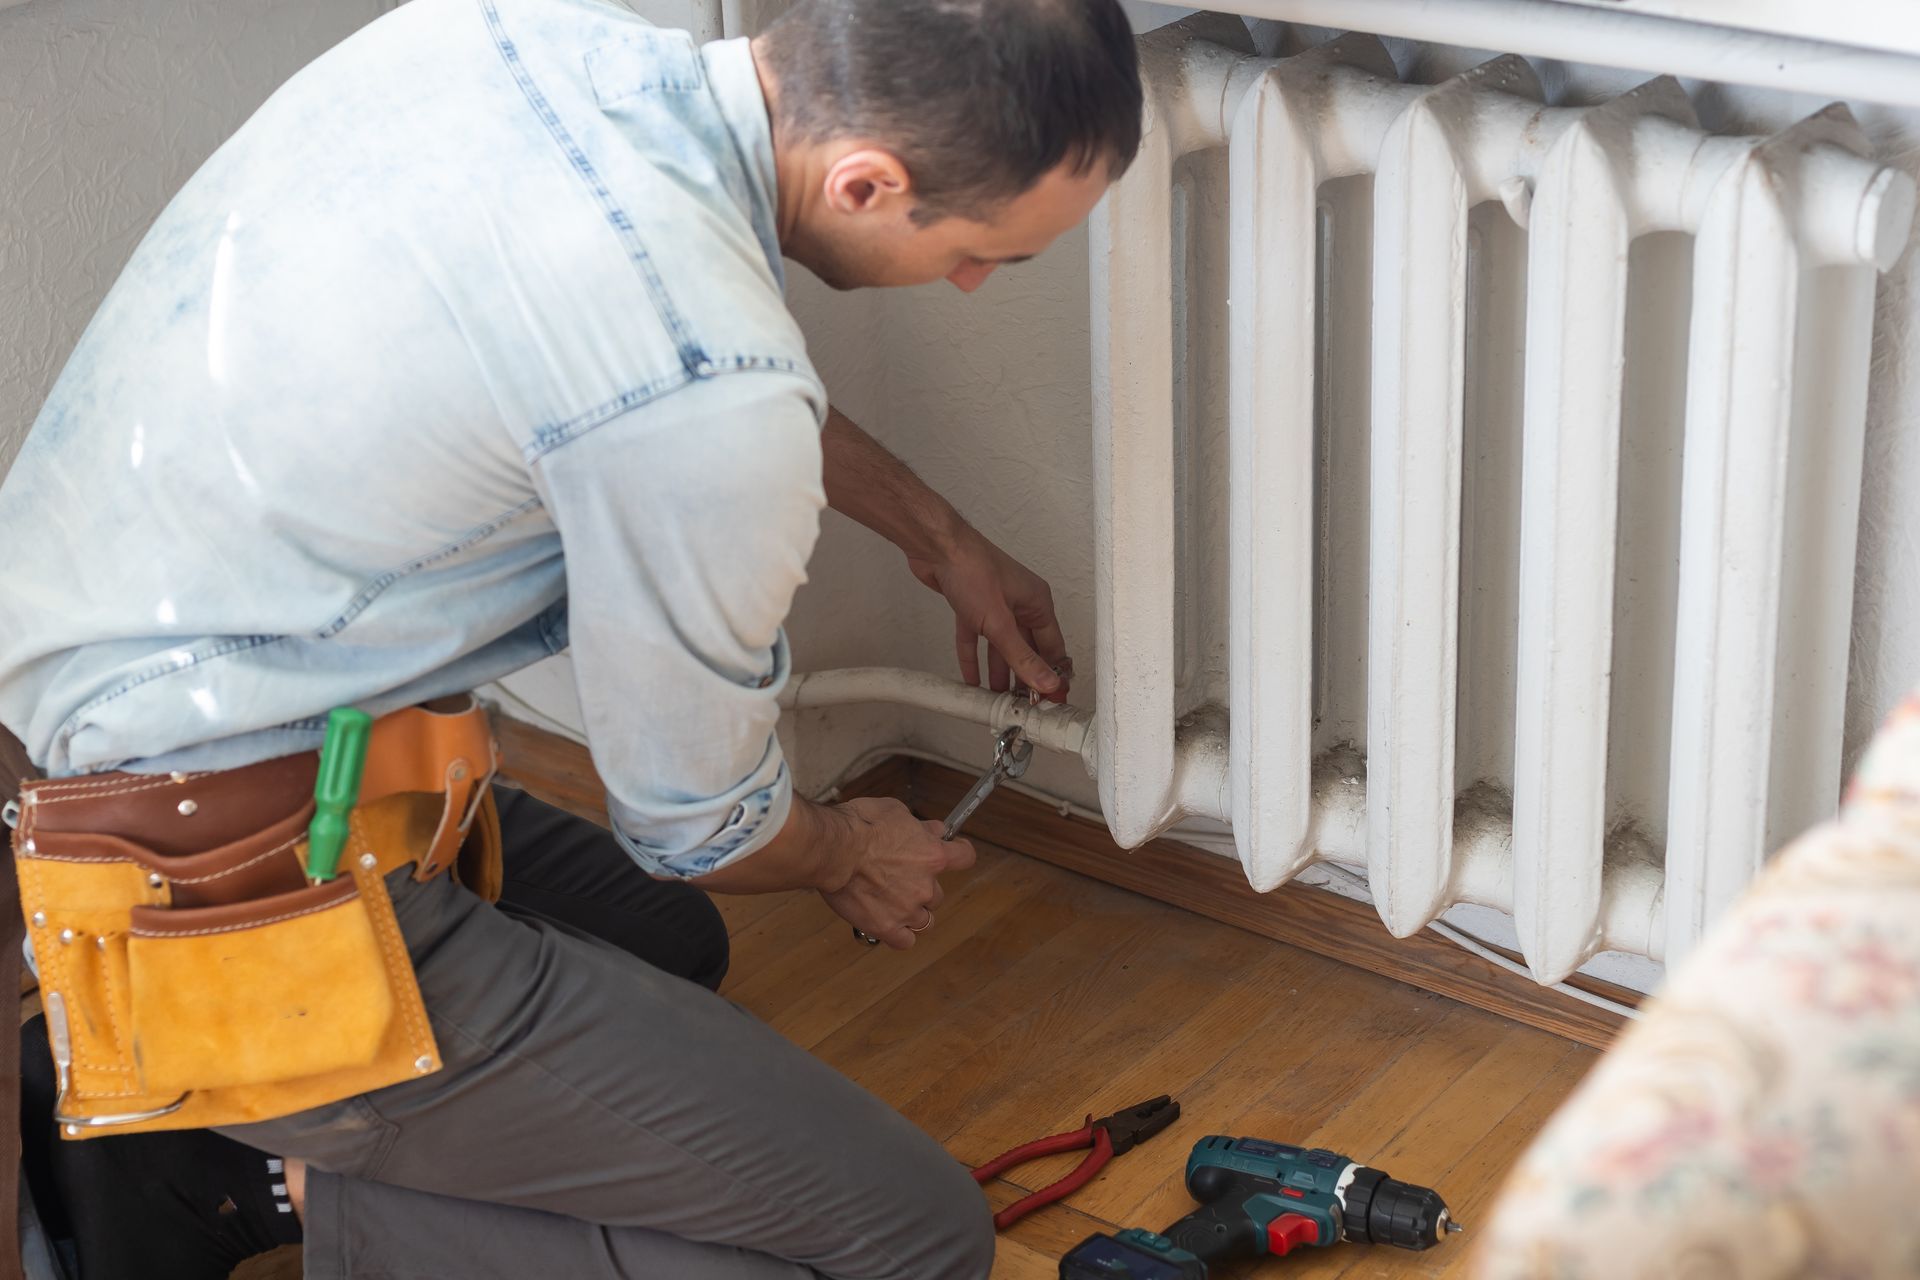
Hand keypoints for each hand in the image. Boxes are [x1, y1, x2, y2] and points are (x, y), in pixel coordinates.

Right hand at [820, 797, 975, 948]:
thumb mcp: (896, 811)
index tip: (956, 851)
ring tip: (893, 904)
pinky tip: (889, 924)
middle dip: (923, 887)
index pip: (965, 857)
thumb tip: (936, 830)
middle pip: (938, 894)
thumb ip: (920, 826)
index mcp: (933, 855)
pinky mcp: (887, 927)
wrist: (834, 849)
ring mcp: (908, 910)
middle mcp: (926, 886)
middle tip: (901, 879)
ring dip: (913, 913)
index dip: (960, 853)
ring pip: (925, 921)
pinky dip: (899, 935)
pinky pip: (905, 941)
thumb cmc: (860, 825)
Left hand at [907, 523, 1071, 701]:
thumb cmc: (973, 570)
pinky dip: (974, 657)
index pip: (1053, 647)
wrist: (936, 548)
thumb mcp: (1000, 623)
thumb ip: (1021, 656)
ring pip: (1001, 646)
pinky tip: (971, 680)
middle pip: (1027, 649)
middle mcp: (1020, 603)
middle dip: (1024, 676)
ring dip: (999, 671)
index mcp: (1037, 603)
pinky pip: (976, 638)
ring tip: (998, 700)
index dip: (1052, 674)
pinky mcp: (971, 606)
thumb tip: (1047, 682)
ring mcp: (995, 604)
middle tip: (1022, 704)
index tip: (1049, 699)